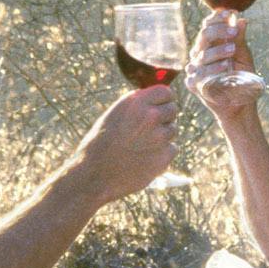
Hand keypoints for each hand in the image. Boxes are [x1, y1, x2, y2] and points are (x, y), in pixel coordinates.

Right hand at [67, 86, 178, 202]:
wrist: (96, 175)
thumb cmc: (101, 144)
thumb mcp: (114, 115)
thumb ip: (137, 106)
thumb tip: (155, 101)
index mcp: (136, 102)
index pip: (166, 92)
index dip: (163, 100)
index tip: (159, 106)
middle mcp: (151, 116)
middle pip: (172, 110)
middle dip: (164, 118)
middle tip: (148, 130)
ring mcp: (160, 137)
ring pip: (172, 130)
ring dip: (162, 137)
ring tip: (140, 146)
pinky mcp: (165, 156)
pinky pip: (172, 149)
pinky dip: (162, 154)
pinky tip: (144, 159)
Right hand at [186, 10, 261, 116]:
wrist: (240, 105)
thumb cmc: (241, 78)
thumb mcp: (243, 56)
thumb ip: (239, 39)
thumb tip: (241, 19)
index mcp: (210, 44)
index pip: (208, 25)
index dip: (218, 17)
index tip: (231, 13)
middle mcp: (200, 54)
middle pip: (203, 35)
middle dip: (218, 31)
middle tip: (234, 32)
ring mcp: (195, 69)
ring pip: (201, 54)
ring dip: (218, 51)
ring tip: (232, 50)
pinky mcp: (194, 84)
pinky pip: (200, 74)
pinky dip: (213, 70)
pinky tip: (224, 67)